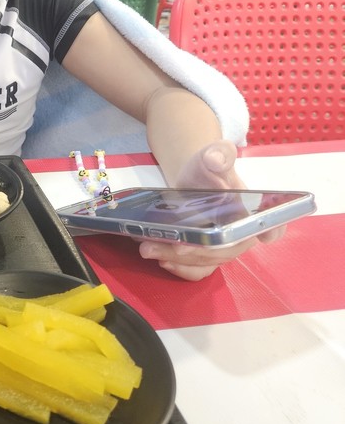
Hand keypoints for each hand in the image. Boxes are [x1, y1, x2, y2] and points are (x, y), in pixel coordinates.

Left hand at [138, 140, 285, 280]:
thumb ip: (219, 154)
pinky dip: (181, 269)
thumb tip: (216, 160)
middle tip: (174, 246)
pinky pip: (198, 270)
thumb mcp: (214, 154)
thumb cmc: (209, 167)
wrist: (192, 179)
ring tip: (151, 249)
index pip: (274, 224)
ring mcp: (223, 248)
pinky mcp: (206, 255)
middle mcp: (243, 234)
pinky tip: (162, 259)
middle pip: (227, 249)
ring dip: (180, 260)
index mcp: (255, 210)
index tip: (265, 234)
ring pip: (208, 262)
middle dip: (200, 250)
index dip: (272, 231)